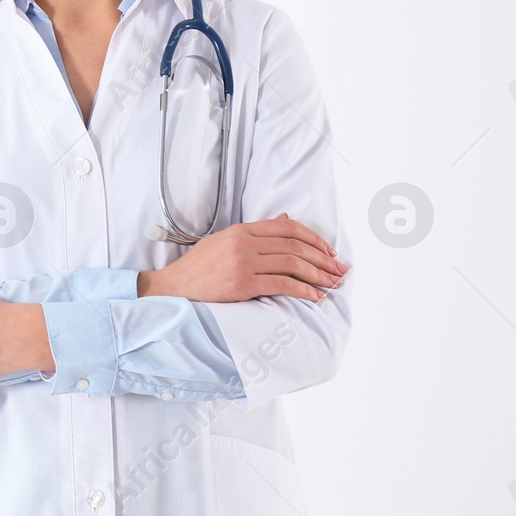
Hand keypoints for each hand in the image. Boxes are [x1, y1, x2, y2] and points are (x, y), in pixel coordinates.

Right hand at [139, 212, 348, 302]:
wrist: (175, 286)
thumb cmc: (199, 266)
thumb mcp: (225, 240)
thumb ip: (255, 232)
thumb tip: (284, 219)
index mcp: (241, 230)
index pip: (287, 227)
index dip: (314, 238)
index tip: (329, 251)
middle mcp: (244, 243)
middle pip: (295, 246)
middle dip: (323, 259)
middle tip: (340, 270)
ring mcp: (243, 263)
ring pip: (292, 264)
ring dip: (318, 275)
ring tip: (333, 284)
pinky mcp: (243, 284)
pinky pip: (282, 285)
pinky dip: (303, 290)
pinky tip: (316, 296)